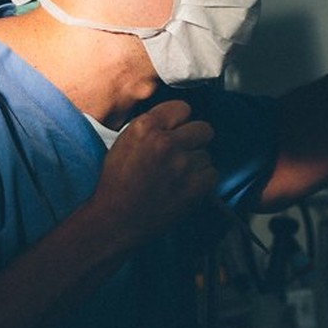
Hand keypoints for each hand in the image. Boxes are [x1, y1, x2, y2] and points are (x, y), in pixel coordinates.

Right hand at [91, 100, 216, 246]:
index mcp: (145, 127)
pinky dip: (202, 181)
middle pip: (203, 129)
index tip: (177, 131)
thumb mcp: (124, 142)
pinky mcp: (195, 186)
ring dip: (196, 164)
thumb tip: (174, 122)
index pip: (183, 108)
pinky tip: (184, 187)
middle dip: (194, 140)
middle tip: (182, 154)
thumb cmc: (116, 184)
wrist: (115, 219)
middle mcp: (166, 142)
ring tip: (176, 176)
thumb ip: (151, 127)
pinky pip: (212, 174)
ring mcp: (183, 164)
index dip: (180, 122)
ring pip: (206, 154)